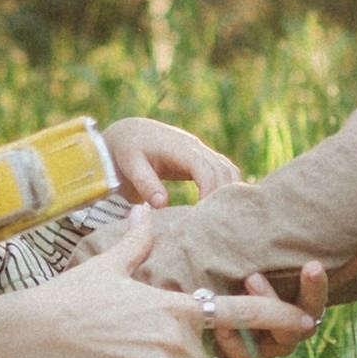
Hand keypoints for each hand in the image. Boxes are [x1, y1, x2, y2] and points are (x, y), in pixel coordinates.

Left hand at [102, 114, 241, 206]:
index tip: (203, 215)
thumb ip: (146, 183)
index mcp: (178, 148)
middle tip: (213, 224)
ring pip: (228, 170)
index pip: (205, 169)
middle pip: (222, 170)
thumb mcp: (131, 166)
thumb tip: (162, 204)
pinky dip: (226, 187)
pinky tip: (220, 208)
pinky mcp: (202, 159)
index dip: (209, 191)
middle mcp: (195, 147)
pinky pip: (223, 171)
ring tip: (219, 218)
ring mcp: (201, 151)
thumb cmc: (128, 151)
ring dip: (228, 192)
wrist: (129, 133)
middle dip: (222, 197)